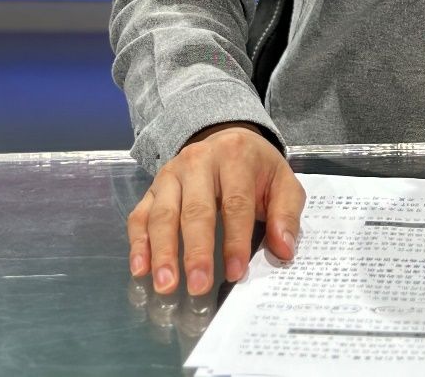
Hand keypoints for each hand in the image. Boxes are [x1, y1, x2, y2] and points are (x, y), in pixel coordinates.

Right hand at [125, 121, 305, 295]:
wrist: (227, 138)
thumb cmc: (256, 168)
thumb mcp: (282, 182)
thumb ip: (286, 213)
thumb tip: (284, 248)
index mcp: (235, 156)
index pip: (235, 202)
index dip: (235, 240)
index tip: (236, 272)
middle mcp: (198, 161)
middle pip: (196, 210)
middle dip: (196, 251)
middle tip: (198, 286)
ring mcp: (171, 174)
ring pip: (163, 214)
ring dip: (163, 252)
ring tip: (166, 285)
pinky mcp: (153, 188)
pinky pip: (140, 215)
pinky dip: (138, 243)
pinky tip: (140, 269)